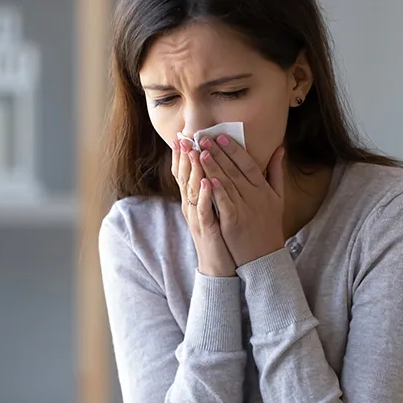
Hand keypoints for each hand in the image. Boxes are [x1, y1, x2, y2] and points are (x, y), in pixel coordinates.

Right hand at [173, 139, 236, 276]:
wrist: (220, 266)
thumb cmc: (220, 235)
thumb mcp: (215, 209)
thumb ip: (215, 190)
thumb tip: (215, 171)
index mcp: (195, 200)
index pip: (185, 174)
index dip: (182, 156)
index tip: (183, 136)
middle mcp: (193, 207)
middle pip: (184, 178)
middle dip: (183, 157)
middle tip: (183, 137)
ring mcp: (198, 218)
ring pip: (192, 191)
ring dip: (193, 171)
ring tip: (194, 152)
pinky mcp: (206, 229)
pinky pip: (205, 210)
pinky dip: (206, 196)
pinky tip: (208, 182)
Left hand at [197, 135, 285, 266]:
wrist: (265, 256)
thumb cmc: (269, 225)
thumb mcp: (278, 197)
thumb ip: (276, 172)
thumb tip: (280, 148)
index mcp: (264, 189)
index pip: (248, 164)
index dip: (234, 150)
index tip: (221, 136)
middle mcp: (255, 197)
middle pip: (235, 171)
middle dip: (219, 154)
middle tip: (204, 139)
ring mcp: (244, 210)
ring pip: (227, 184)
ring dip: (214, 168)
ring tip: (200, 153)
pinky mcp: (233, 223)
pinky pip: (224, 204)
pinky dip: (217, 191)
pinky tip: (208, 179)